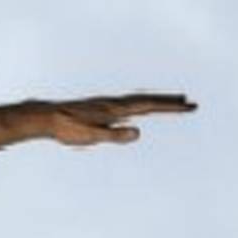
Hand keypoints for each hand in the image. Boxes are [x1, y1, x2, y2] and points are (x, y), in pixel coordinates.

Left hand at [37, 94, 195, 146]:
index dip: (170, 107)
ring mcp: (109, 105)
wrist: (47, 118)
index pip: (149, 106)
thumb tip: (138, 132)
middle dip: (170, 103)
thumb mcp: (91, 136)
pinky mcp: (102, 109)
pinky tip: (142, 110)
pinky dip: (143, 105)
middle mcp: (114, 103)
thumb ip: (114, 135)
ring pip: (140, 101)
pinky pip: (130, 105)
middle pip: (148, 101)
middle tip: (191, 103)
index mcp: (115, 109)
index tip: (188, 106)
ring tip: (175, 102)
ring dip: (159, 102)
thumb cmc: (67, 128)